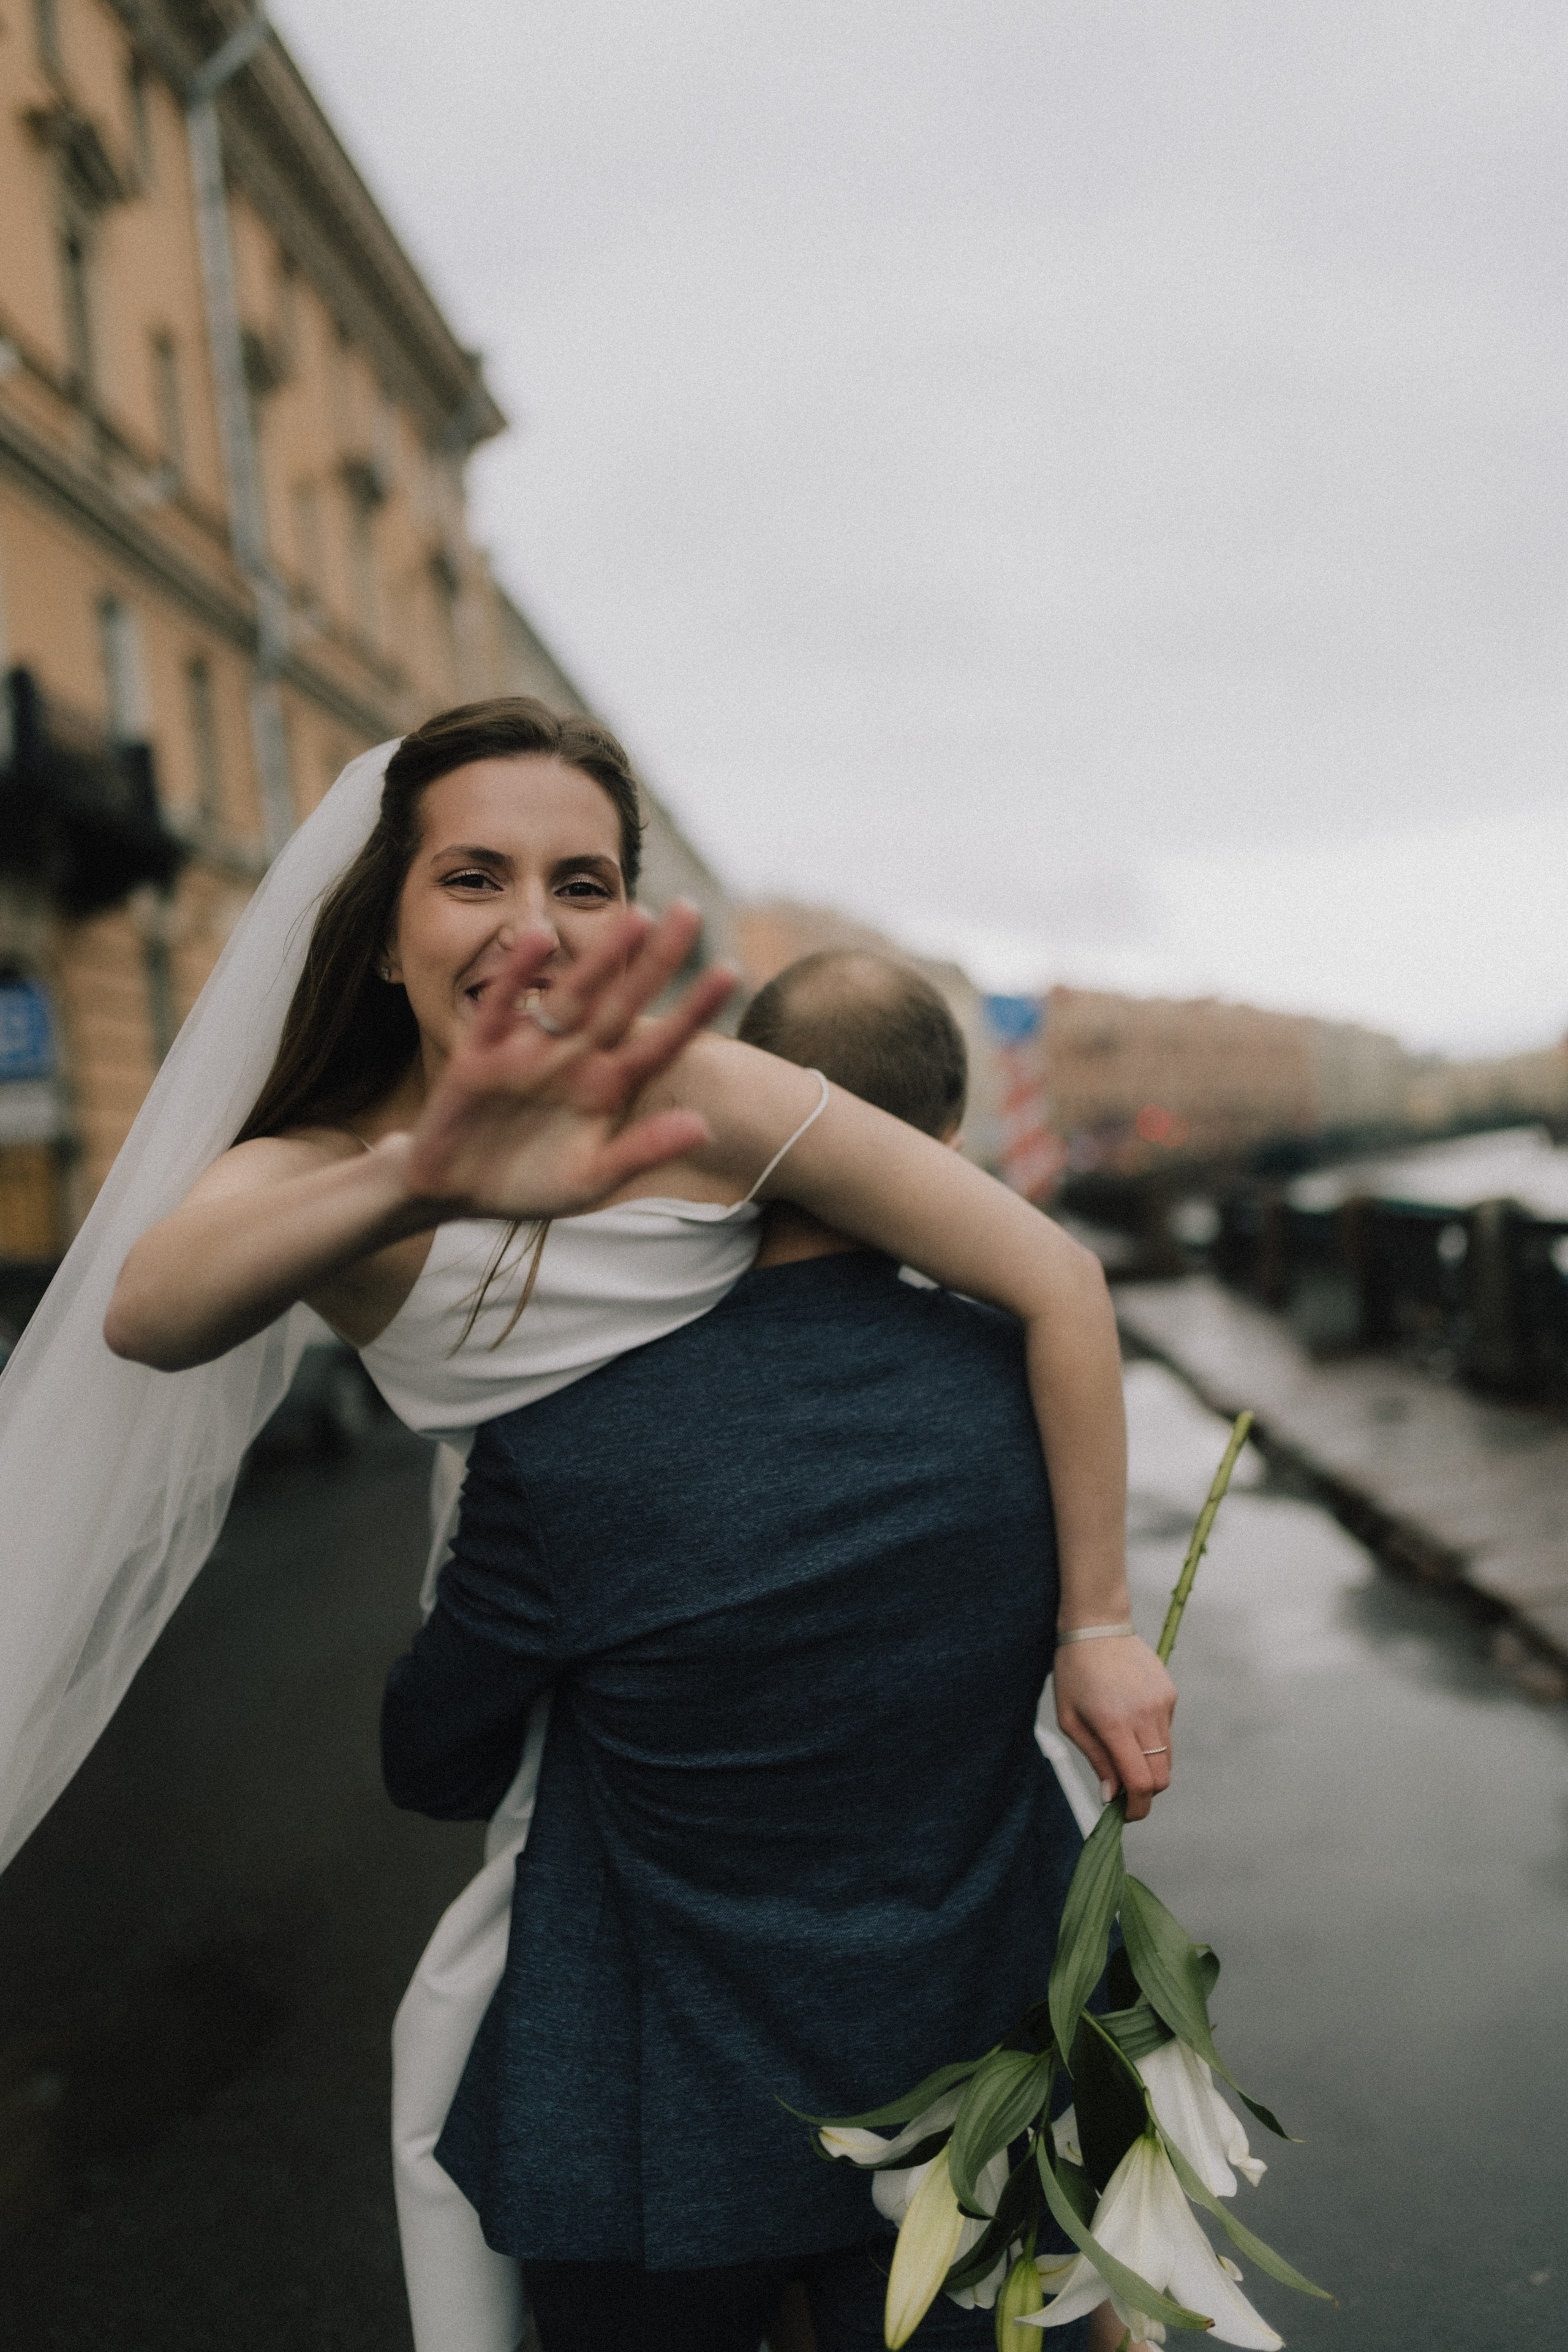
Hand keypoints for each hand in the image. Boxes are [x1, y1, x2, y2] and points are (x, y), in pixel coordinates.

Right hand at [403, 903, 735, 1219]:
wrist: (451, 1194)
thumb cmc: (526, 1185)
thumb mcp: (590, 1179)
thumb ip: (643, 1151)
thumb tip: (705, 1127)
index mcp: (605, 1089)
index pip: (658, 1044)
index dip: (692, 1010)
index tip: (730, 971)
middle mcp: (573, 1060)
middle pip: (622, 1003)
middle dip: (656, 961)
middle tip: (692, 910)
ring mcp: (528, 1052)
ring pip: (571, 996)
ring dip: (600, 958)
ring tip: (636, 917)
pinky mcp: (480, 1053)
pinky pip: (502, 1007)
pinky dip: (517, 975)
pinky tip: (536, 936)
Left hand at [1053, 1635, 1175, 1822]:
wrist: (1096, 1625)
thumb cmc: (1074, 1673)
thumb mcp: (1070, 1719)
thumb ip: (1095, 1759)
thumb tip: (1112, 1796)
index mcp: (1114, 1723)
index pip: (1140, 1782)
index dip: (1137, 1808)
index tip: (1126, 1816)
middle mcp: (1144, 1715)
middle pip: (1161, 1776)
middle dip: (1146, 1793)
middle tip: (1125, 1794)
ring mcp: (1161, 1703)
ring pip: (1167, 1757)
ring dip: (1149, 1766)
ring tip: (1122, 1750)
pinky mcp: (1170, 1694)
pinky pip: (1166, 1732)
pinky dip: (1152, 1739)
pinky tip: (1129, 1717)